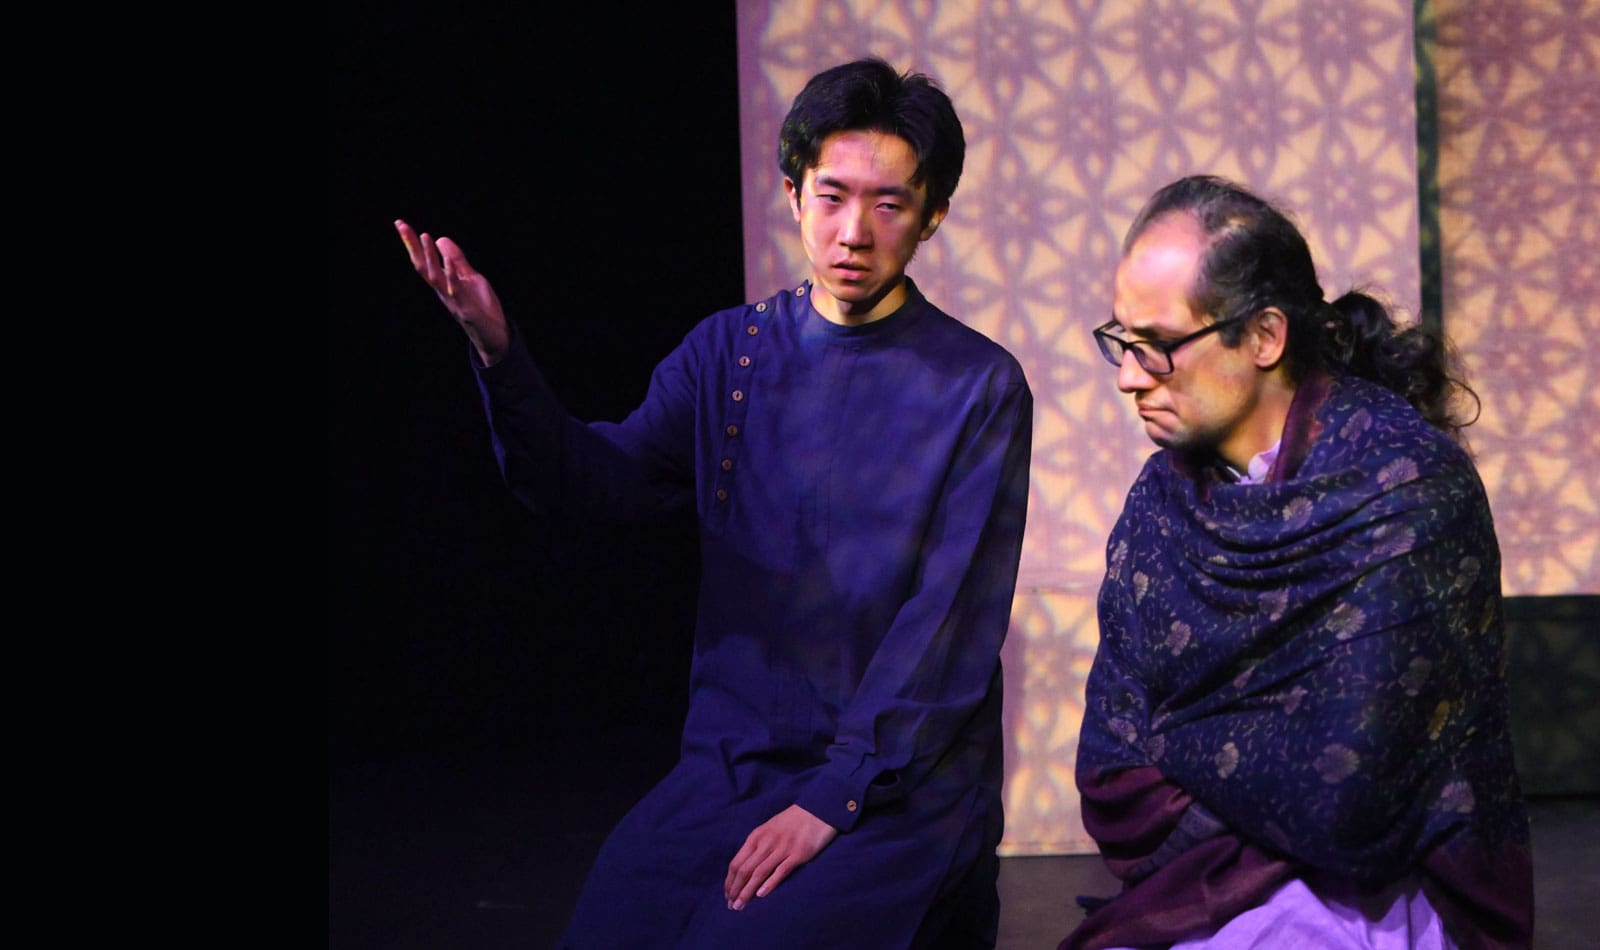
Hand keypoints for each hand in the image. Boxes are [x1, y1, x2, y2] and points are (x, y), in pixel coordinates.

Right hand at [394, 218, 510, 364]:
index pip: (423, 260)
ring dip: (430, 257)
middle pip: (422, 266)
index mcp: (442, 283)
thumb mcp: (470, 277)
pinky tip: (448, 259)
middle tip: (400, 224)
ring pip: (435, 277)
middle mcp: (442, 290)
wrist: (494, 334)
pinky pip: (456, 289)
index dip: (412, 243)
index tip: (400, 223)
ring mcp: (452, 300)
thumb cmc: (481, 306)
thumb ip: (457, 260)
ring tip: (425, 236)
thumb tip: (440, 239)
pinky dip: (451, 273)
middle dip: (411, 246)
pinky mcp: (466, 308)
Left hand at [724, 805, 837, 910]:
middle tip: (731, 906)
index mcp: (756, 836)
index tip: (727, 895)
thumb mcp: (768, 829)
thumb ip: (757, 846)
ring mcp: (782, 848)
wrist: (817, 810)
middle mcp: (766, 842)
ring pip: (759, 873)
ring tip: (740, 905)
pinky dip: (769, 884)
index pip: (736, 862)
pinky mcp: (798, 854)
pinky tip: (760, 895)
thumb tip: (744, 869)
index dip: (729, 881)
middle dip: (735, 890)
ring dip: (747, 891)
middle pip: (744, 870)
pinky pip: (780, 871)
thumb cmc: (791, 822)